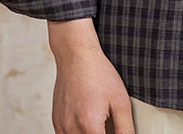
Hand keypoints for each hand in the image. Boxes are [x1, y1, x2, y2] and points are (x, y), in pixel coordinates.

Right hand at [48, 19, 134, 133]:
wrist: (76, 55)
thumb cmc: (98, 73)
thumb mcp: (121, 101)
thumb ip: (125, 129)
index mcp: (89, 125)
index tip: (115, 131)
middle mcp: (71, 129)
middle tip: (109, 123)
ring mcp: (61, 126)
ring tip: (99, 121)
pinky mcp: (56, 122)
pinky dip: (80, 133)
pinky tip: (89, 119)